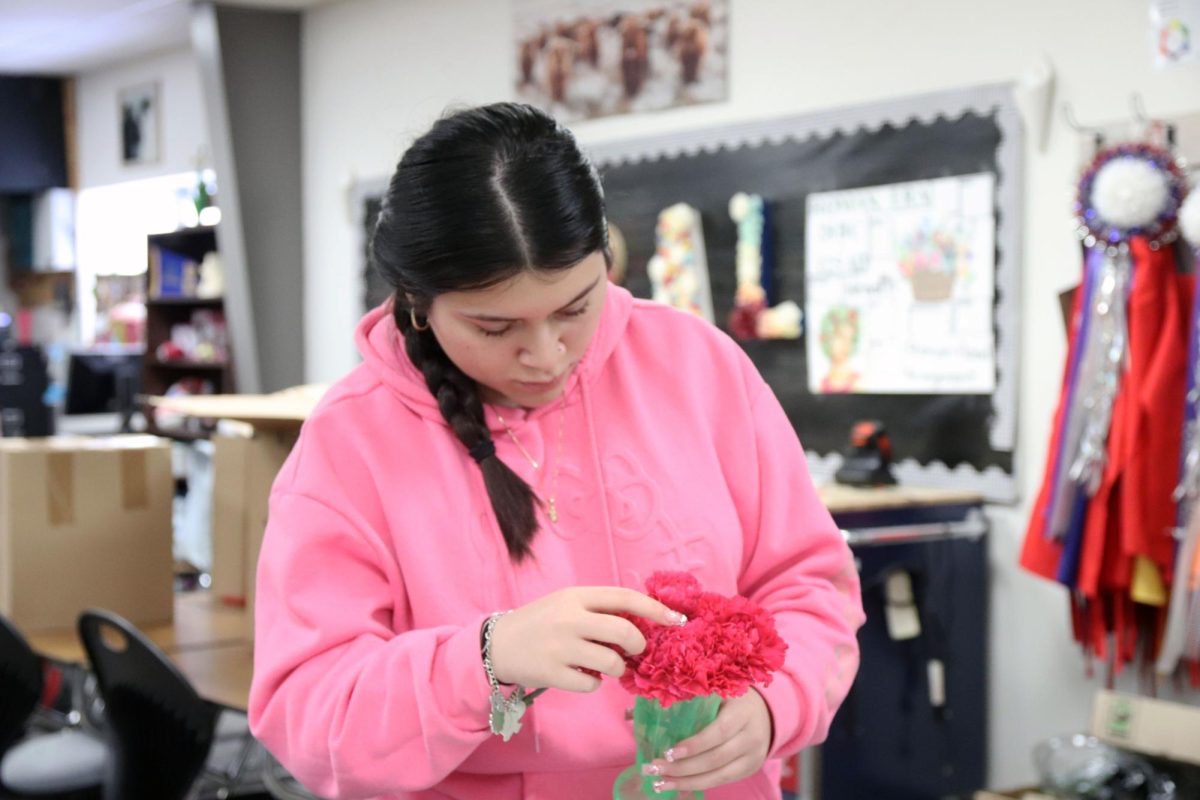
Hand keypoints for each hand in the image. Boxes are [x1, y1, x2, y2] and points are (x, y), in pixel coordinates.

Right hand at [489, 586, 685, 691]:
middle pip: (624, 632)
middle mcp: (569, 619)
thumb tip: (641, 624)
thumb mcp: (566, 604)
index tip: (676, 620)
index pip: (623, 597)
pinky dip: (594, 683)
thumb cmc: (540, 622)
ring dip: (617, 668)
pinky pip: (592, 684)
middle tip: (634, 650)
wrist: (497, 644)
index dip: (654, 608)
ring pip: (612, 662)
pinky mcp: (553, 673)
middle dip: (637, 644)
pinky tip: (581, 676)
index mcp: (575, 596)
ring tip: (604, 665)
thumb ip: (598, 609)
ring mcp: (560, 647)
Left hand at [641, 689, 772, 793]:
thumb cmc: (728, 698)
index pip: (719, 731)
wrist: (764, 712)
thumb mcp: (713, 691)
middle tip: (653, 769)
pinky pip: (720, 782)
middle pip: (715, 758)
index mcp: (742, 711)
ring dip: (685, 782)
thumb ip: (682, 700)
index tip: (668, 751)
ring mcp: (753, 756)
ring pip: (718, 776)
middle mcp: (752, 736)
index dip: (694, 744)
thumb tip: (633, 713)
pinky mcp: (748, 770)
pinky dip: (696, 786)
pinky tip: (676, 787)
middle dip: (682, 767)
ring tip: (659, 783)